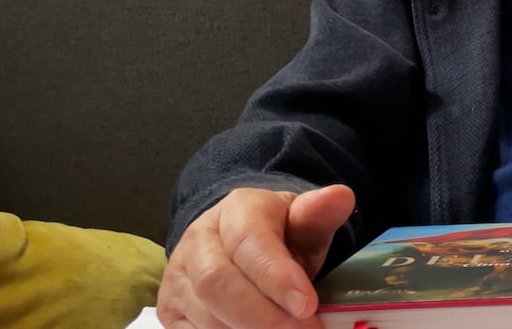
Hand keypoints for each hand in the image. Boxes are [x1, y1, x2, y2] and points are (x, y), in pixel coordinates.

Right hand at [157, 184, 354, 328]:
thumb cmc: (280, 233)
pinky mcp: (169, 311)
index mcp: (236, 211)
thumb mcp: (304, 219)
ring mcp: (178, 278)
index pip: (249, 243)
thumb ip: (320, 213)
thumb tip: (342, 196)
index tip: (307, 306)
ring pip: (203, 315)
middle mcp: (197, 241)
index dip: (276, 277)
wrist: (240, 240)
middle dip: (261, 316)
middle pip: (217, 283)